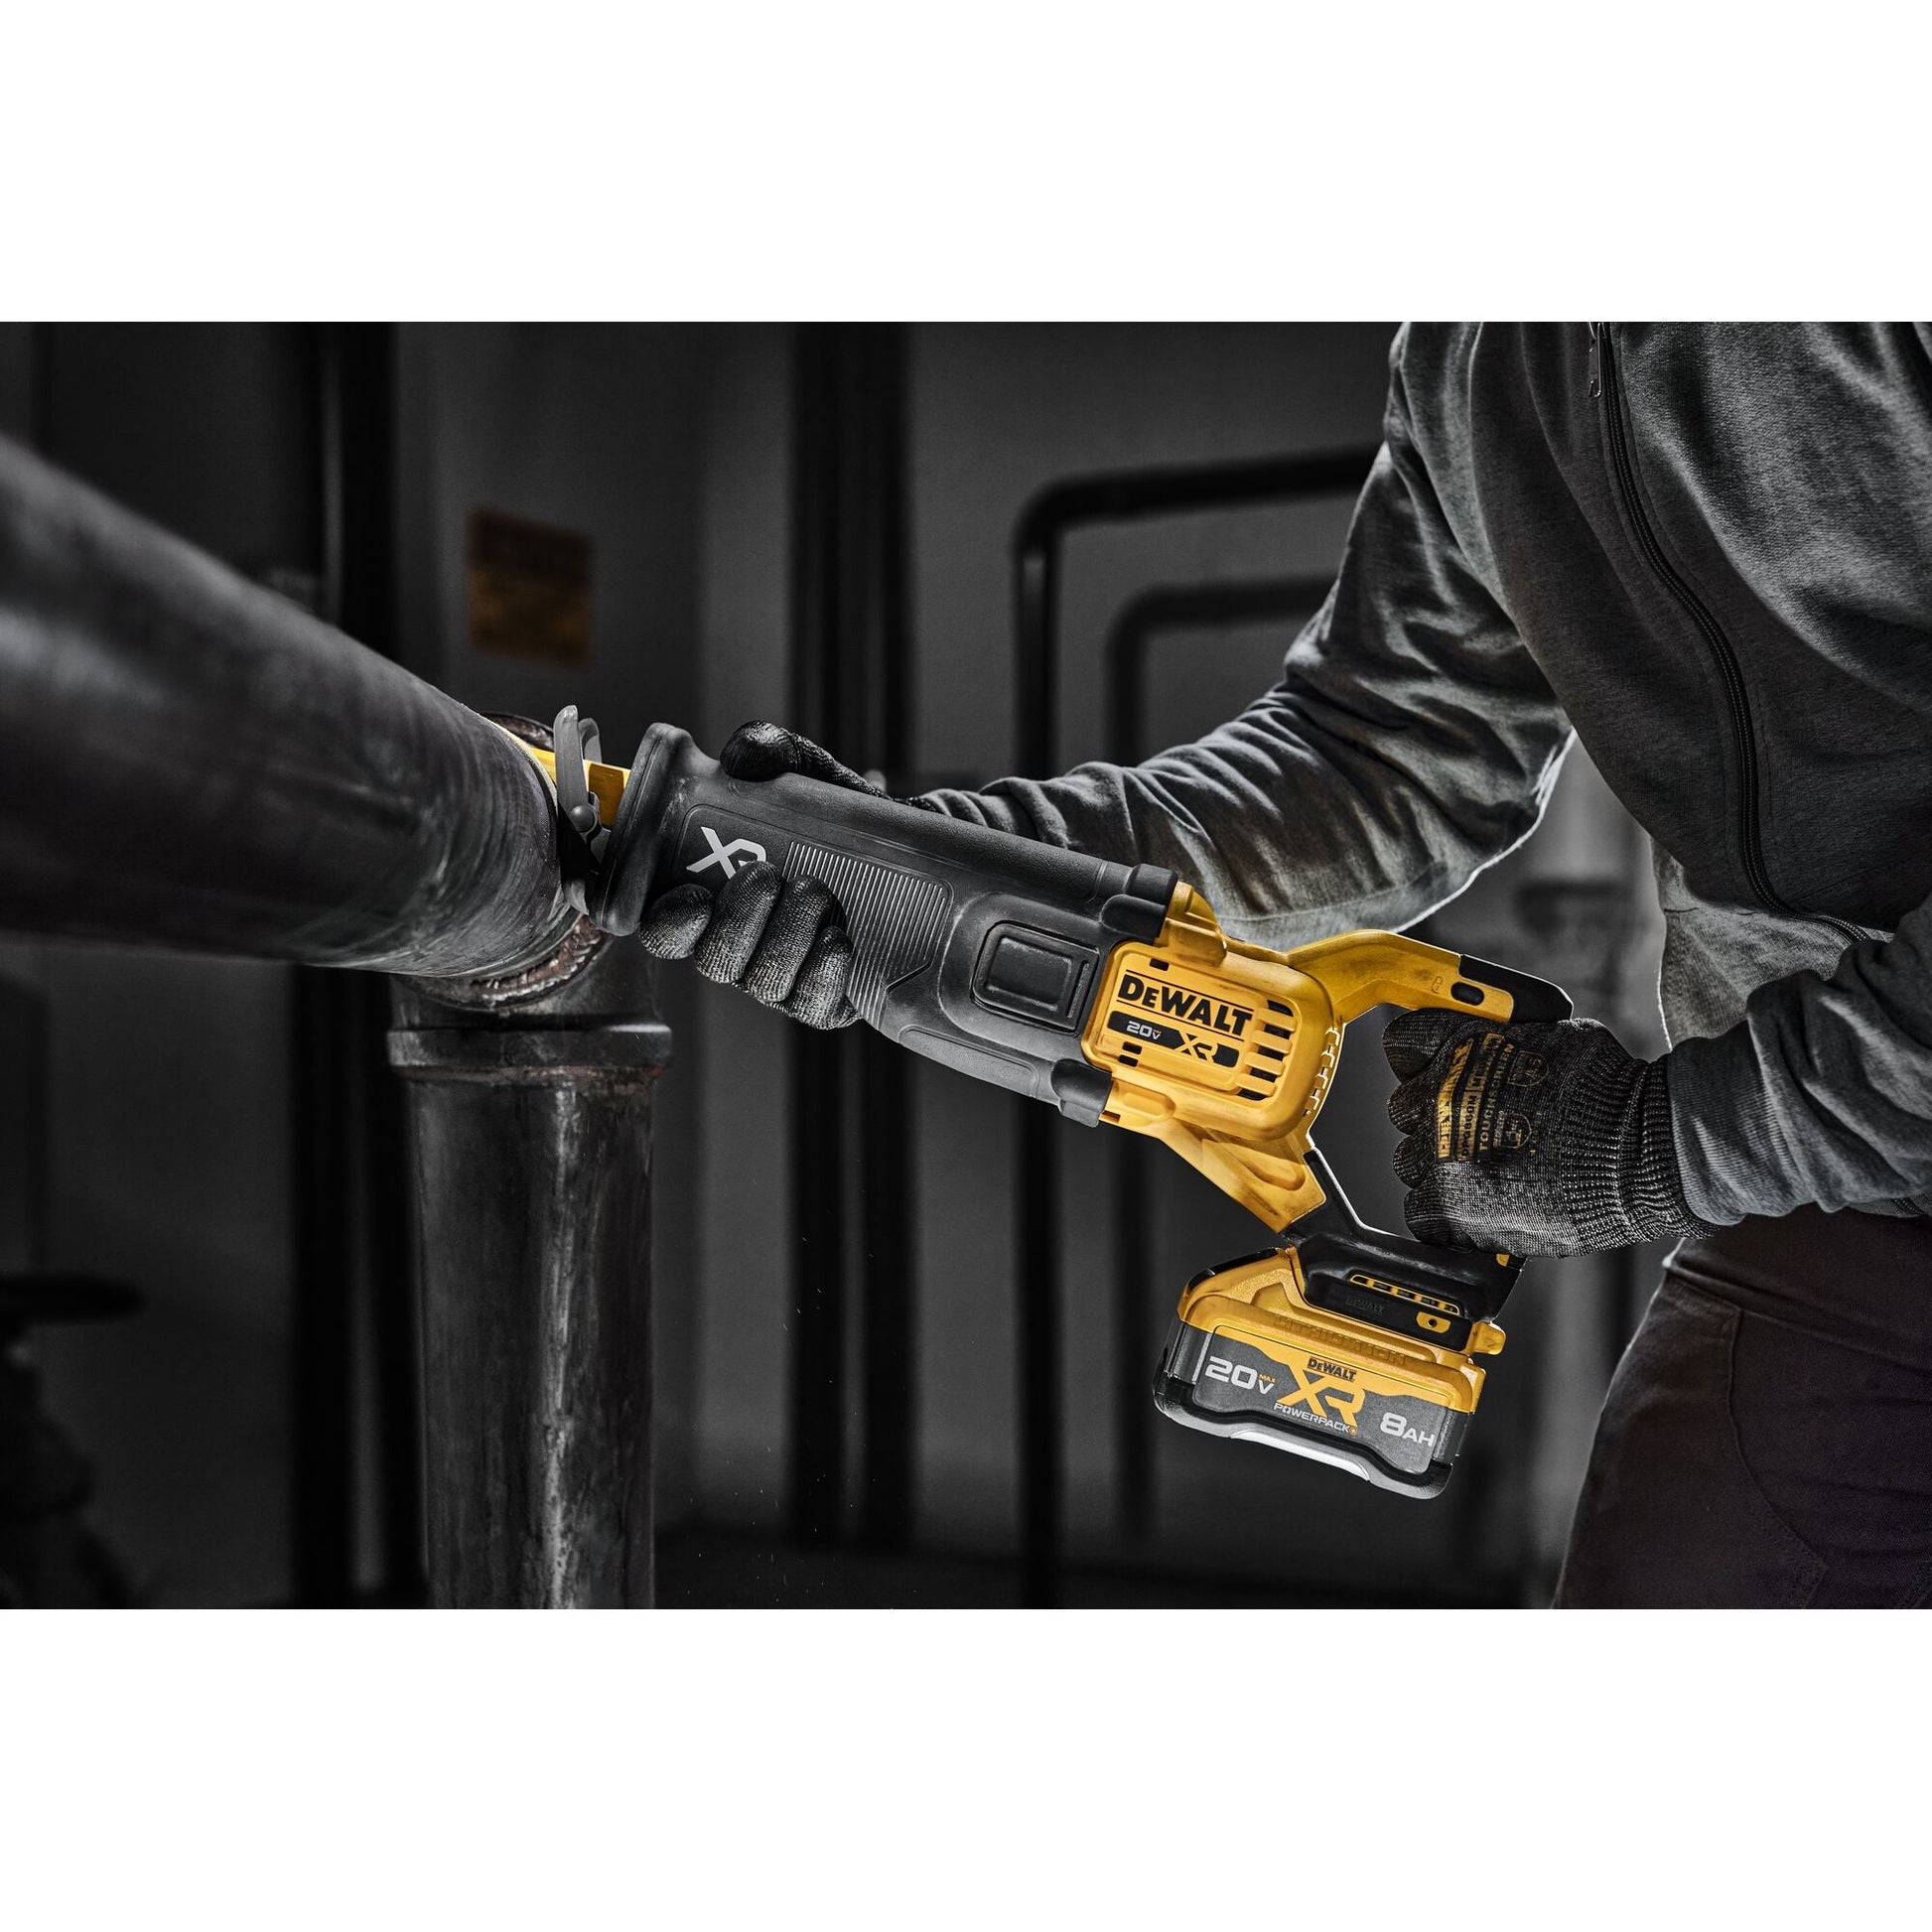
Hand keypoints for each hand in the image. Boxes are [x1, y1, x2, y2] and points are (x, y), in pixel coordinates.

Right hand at [634, 721, 883, 1029]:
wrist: (910, 853)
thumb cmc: (835, 818)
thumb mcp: (805, 774)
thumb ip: (770, 752)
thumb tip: (743, 757)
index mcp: (711, 896)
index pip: (661, 925)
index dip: (663, 921)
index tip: (690, 895)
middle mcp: (738, 943)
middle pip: (711, 958)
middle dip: (737, 921)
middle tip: (768, 877)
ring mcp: (779, 976)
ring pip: (762, 980)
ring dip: (785, 938)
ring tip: (817, 894)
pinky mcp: (824, 999)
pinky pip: (812, 1004)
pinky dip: (822, 973)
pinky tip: (837, 941)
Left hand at [1381, 1010, 1708, 1254]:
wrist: (1647, 1151)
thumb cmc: (1614, 1093)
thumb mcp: (1554, 1036)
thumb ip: (1504, 1041)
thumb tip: (1489, 1043)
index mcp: (1462, 1046)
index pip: (1404, 1044)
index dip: (1423, 1062)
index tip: (1438, 1075)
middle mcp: (1440, 1096)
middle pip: (1404, 1108)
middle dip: (1435, 1119)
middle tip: (1479, 1133)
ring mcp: (1441, 1154)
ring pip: (1409, 1163)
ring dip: (1441, 1169)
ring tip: (1493, 1175)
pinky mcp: (1452, 1207)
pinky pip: (1420, 1214)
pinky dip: (1446, 1216)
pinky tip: (1482, 1209)